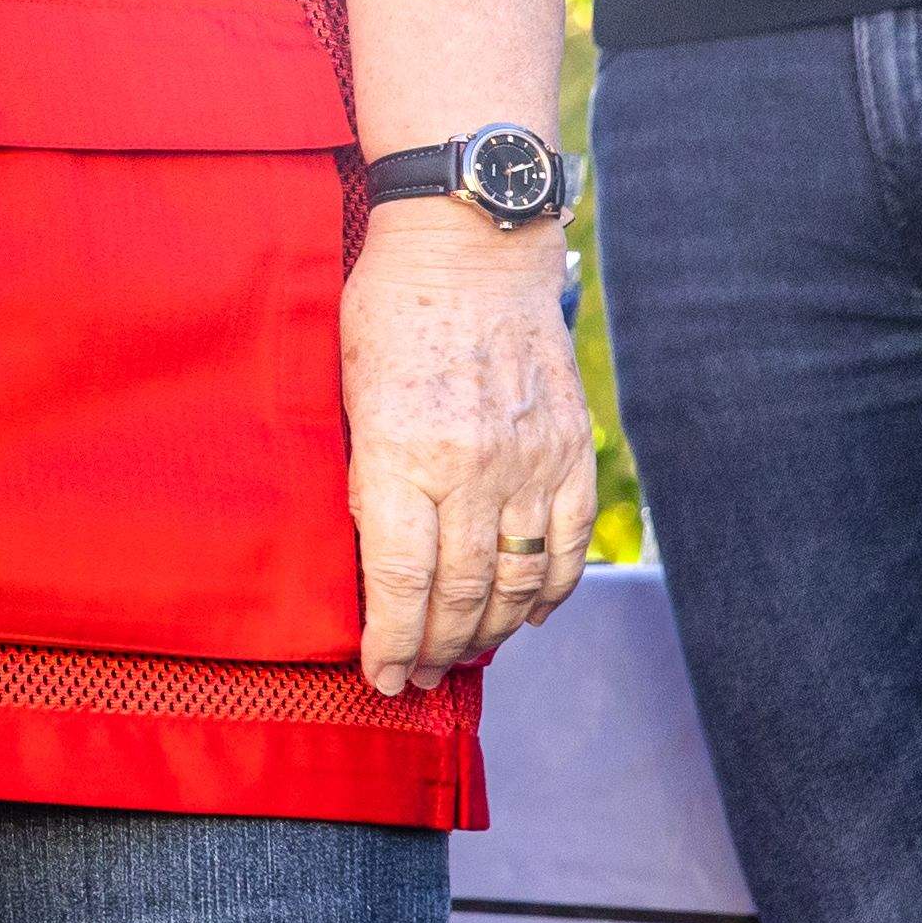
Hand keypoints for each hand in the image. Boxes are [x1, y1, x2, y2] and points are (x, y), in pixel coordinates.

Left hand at [336, 224, 594, 694]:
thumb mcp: (349, 388)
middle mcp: (472, 467)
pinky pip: (566, 543)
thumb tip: (378, 556)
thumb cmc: (390, 308)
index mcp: (403, 450)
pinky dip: (549, 590)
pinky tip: (524, 614)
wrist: (472, 245)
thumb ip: (368, 473)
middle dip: (434, 648)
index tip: (381, 675)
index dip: (391, 640)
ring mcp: (530, 461)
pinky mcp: (571, 450)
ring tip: (460, 656)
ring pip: (517, 580)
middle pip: (459, 592)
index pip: (401, 578)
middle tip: (416, 677)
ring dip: (487, 631)